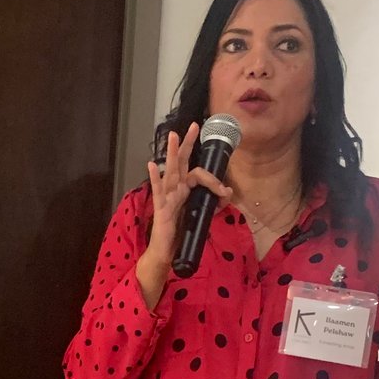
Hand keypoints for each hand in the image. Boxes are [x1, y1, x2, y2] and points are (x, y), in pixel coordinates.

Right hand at [136, 123, 232, 309]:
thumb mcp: (201, 217)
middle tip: (194, 126)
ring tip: (173, 136)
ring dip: (172, 154)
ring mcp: (166, 197)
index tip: (225, 191)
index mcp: (184, 191)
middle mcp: (174, 190)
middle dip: (188, 144)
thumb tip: (228, 195)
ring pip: (170, 172)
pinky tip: (151, 165)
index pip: (198, 175)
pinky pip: (157, 191)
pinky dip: (155, 178)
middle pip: (182, 163)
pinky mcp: (160, 208)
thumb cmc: (180, 234)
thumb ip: (213, 205)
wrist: (166, 252)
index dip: (213, 180)